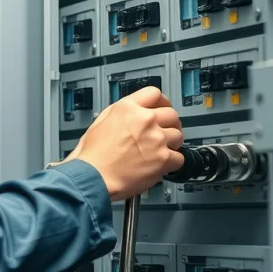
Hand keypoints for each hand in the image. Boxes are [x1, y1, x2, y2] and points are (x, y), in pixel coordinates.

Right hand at [68, 86, 184, 201]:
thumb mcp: (100, 122)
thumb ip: (121, 114)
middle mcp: (145, 120)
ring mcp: (156, 138)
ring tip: (161, 151)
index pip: (155, 94)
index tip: (162, 109)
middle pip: (172, 114)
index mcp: (128, 108)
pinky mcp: (163, 158)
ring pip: (178, 135)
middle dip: (170, 124)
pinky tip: (161, 164)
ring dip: (172, 143)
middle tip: (164, 132)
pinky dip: (173, 163)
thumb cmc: (92, 156)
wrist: (93, 178)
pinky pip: (180, 157)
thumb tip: (133, 114)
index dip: (160, 102)